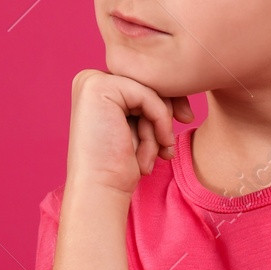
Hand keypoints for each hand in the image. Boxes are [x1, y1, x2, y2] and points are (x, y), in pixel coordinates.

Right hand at [66, 70, 194, 196]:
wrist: (101, 189)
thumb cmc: (119, 166)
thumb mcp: (137, 127)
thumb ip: (147, 101)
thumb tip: (181, 80)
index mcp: (94, 87)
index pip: (142, 85)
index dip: (164, 109)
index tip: (170, 139)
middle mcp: (89, 79)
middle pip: (147, 84)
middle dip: (165, 116)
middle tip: (168, 148)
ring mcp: (92, 81)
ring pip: (150, 90)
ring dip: (160, 125)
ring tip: (158, 153)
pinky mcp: (100, 87)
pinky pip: (149, 96)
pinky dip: (161, 121)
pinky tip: (160, 145)